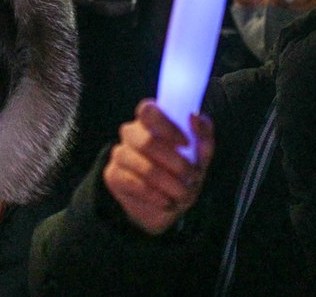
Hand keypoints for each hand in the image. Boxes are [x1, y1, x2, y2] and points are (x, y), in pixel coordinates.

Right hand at [102, 100, 214, 234]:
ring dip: (168, 183)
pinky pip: (134, 184)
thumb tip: (195, 117)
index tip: (186, 144)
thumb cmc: (185, 172)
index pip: (148, 110)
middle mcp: (131, 133)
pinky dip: (155, 195)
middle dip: (175, 163)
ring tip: (182, 193)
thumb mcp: (201, 155)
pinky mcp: (113, 175)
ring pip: (143, 166)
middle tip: (191, 176)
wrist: (169, 204)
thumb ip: (202, 134)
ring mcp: (120, 153)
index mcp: (151, 120)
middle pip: (146, 141)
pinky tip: (166, 200)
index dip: (166, 126)